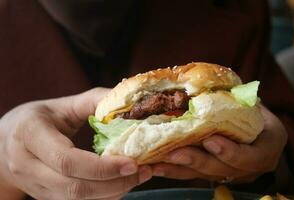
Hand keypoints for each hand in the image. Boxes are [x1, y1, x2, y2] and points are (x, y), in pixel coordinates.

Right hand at [0, 88, 151, 199]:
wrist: (6, 142)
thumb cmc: (40, 119)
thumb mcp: (63, 105)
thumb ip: (94, 101)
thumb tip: (128, 102)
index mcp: (31, 134)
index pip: (67, 160)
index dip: (102, 167)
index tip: (132, 163)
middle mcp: (27, 164)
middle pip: (74, 187)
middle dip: (113, 184)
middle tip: (142, 172)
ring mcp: (33, 185)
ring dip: (111, 192)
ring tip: (137, 178)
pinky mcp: (44, 196)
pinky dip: (102, 196)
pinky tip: (120, 184)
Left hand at [152, 105, 286, 182]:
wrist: (259, 132)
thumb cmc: (255, 113)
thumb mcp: (254, 105)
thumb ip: (237, 100)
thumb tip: (205, 82)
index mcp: (265, 150)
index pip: (250, 157)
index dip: (230, 152)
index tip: (210, 140)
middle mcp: (248, 168)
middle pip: (221, 169)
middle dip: (196, 161)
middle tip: (174, 153)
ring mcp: (229, 174)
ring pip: (203, 175)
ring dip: (178, 169)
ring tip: (157, 163)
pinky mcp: (213, 174)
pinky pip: (193, 175)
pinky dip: (174, 170)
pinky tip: (157, 166)